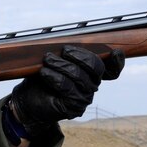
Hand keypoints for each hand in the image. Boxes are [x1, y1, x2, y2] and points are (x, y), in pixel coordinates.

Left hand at [9, 45, 124, 135]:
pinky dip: (54, 77)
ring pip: (79, 76)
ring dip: (62, 65)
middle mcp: (92, 85)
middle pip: (97, 68)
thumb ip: (68, 50)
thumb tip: (70, 39)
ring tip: (47, 59)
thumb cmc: (44, 76)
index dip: (117, 61)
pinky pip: (67, 88)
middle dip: (80, 55)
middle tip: (63, 50)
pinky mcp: (74, 107)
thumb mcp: (55, 59)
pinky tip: (45, 72)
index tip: (115, 52)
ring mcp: (85, 98)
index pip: (113, 69)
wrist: (29, 100)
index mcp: (92, 74)